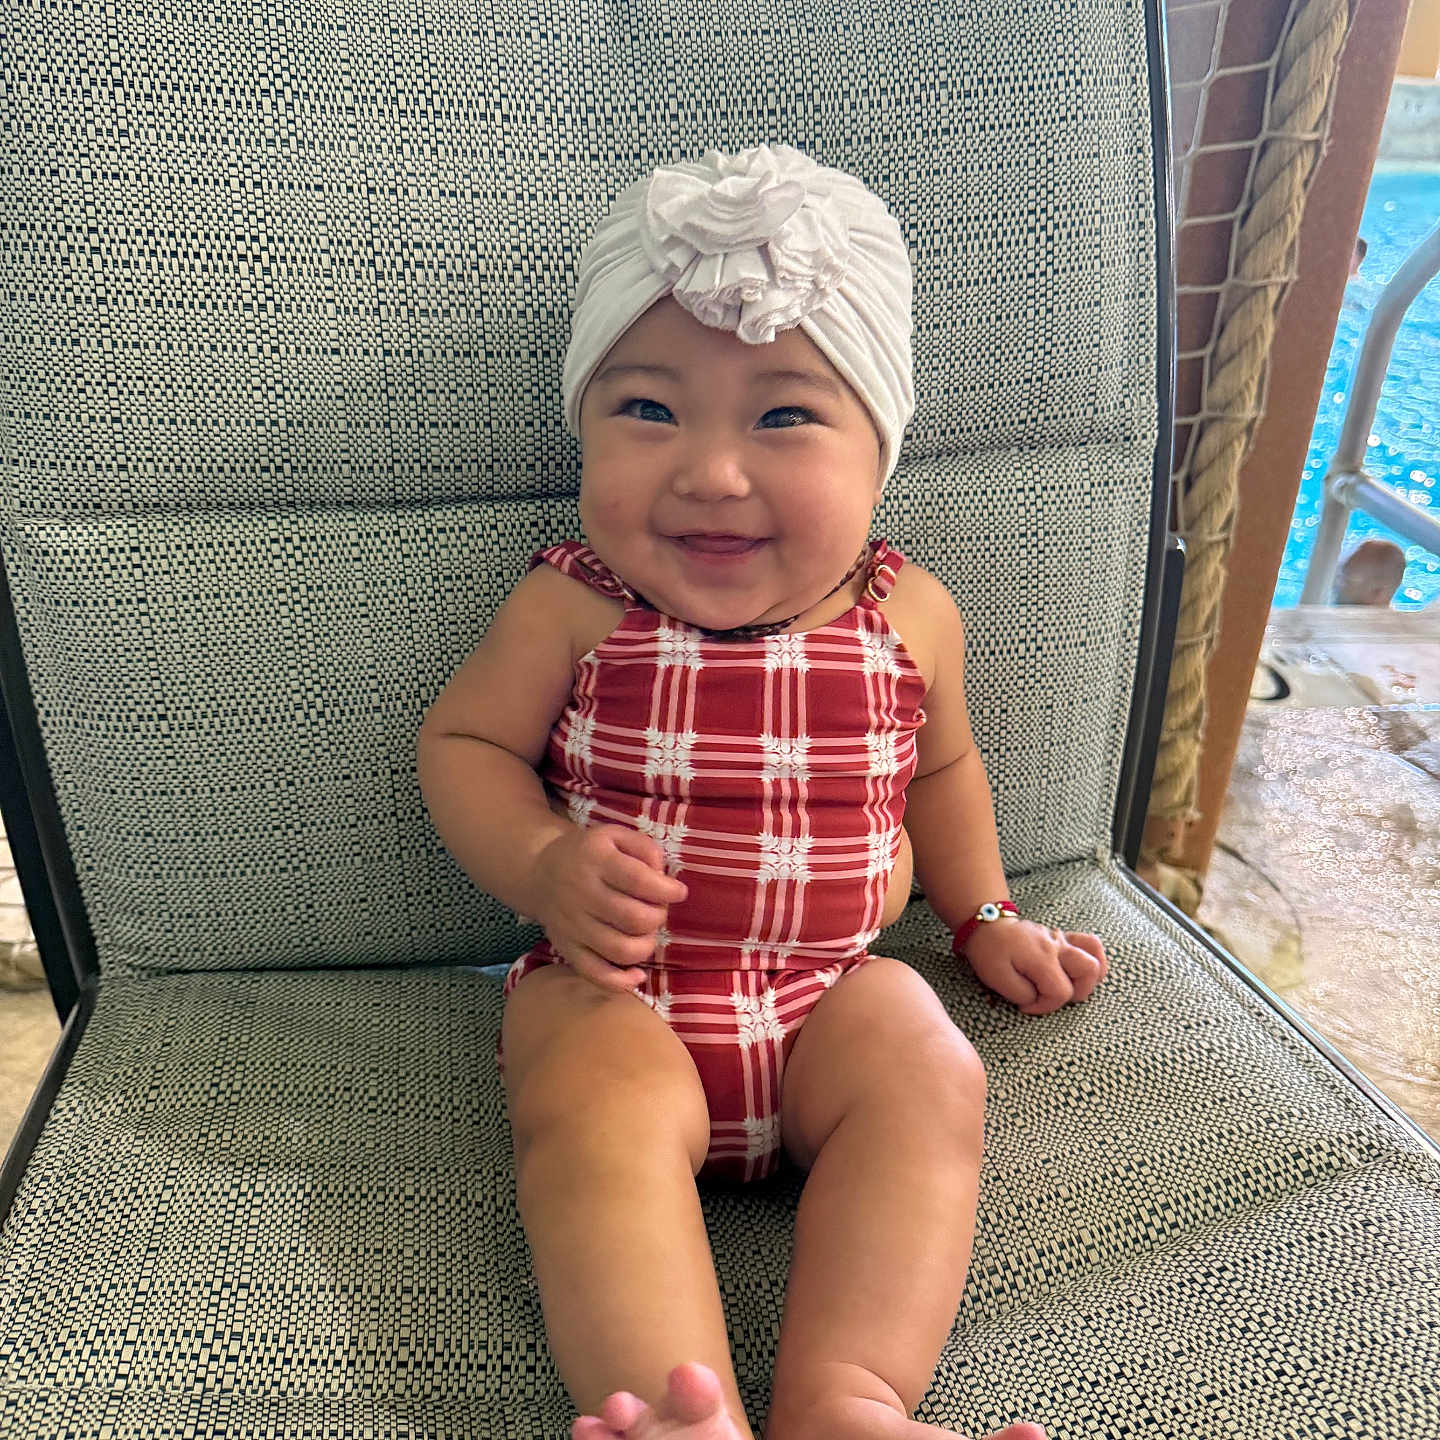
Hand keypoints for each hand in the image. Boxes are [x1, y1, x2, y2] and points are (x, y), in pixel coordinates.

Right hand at [531, 824, 687, 992]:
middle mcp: (581, 893)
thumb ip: (645, 849)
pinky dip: (622, 982)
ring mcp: (572, 925)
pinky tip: (638, 974)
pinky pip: (596, 974)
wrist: (540, 872)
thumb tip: (664, 877)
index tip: (679, 892)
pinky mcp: (566, 949)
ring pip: (619, 950)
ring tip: (647, 933)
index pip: (639, 880)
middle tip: (657, 910)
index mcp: (595, 859)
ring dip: (646, 945)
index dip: (667, 891)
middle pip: (633, 918)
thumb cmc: (589, 853)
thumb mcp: (615, 835)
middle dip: (657, 917)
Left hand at [961, 920, 1107, 1014]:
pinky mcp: (1062, 938)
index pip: (1060, 992)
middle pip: (1088, 971)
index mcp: (1042, 958)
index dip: (1045, 1006)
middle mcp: (1057, 946)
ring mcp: (1062, 940)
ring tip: (1073, 987)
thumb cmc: (989, 951)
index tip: (1025, 1006)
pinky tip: (1084, 972)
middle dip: (1076, 993)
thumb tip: (1038, 999)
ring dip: (1090, 978)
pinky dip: (1094, 960)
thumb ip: (1022, 994)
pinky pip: (1091, 944)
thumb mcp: (997, 978)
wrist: (987, 925)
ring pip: (1095, 956)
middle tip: (1052, 997)